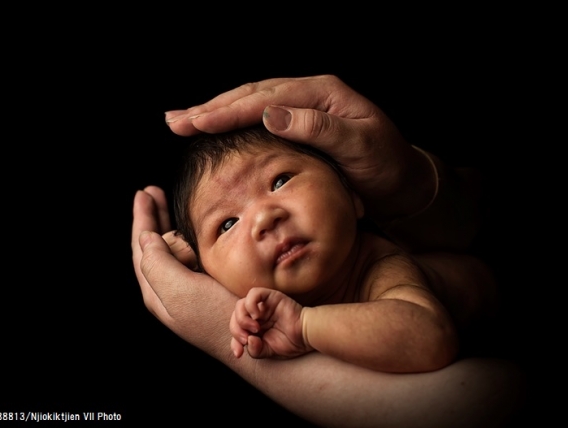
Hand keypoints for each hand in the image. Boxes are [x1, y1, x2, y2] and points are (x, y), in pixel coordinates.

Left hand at [132, 186, 235, 353]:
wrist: (255, 345)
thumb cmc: (217, 319)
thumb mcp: (181, 291)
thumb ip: (158, 264)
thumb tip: (146, 238)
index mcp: (158, 291)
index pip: (142, 247)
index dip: (142, 219)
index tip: (143, 193)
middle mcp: (170, 290)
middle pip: (155, 246)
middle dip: (152, 218)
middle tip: (153, 192)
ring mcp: (191, 290)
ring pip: (172, 249)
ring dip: (168, 224)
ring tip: (166, 204)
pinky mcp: (211, 289)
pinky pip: (192, 256)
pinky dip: (188, 237)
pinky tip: (192, 231)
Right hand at [164, 75, 434, 219]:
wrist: (404, 183)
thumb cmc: (387, 168)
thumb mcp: (360, 147)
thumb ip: (319, 128)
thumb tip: (272, 113)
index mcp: (322, 94)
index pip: (265, 98)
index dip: (228, 110)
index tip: (196, 121)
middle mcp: (309, 96)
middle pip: (251, 95)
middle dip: (211, 108)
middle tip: (174, 119)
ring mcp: (303, 109)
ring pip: (250, 105)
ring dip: (215, 112)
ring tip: (182, 120)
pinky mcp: (299, 126)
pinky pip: (258, 119)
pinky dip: (232, 123)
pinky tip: (214, 127)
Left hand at [230, 287, 309, 359]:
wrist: (307, 336)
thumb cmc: (291, 342)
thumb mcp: (268, 351)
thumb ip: (255, 350)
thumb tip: (248, 341)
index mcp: (253, 326)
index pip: (236, 330)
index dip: (234, 342)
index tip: (239, 353)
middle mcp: (256, 314)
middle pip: (235, 317)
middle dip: (237, 330)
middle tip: (246, 339)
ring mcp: (262, 304)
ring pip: (240, 304)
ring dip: (242, 319)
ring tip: (255, 329)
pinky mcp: (270, 296)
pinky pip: (253, 293)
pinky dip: (250, 304)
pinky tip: (257, 316)